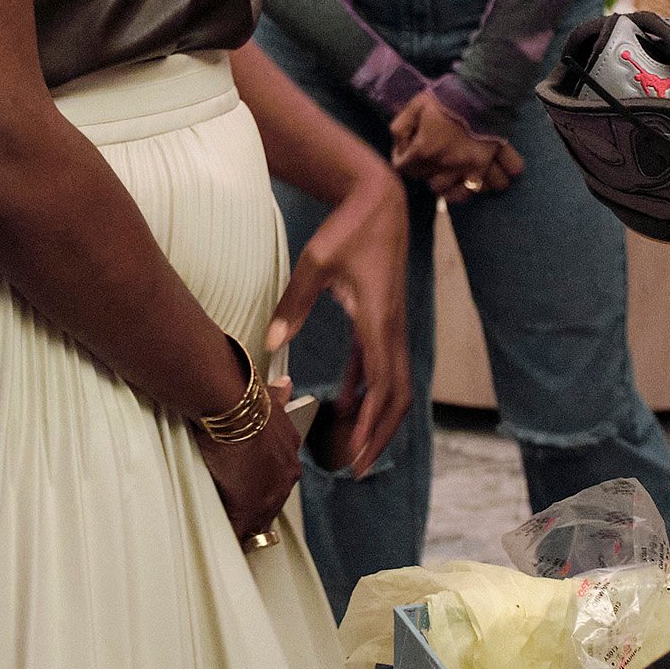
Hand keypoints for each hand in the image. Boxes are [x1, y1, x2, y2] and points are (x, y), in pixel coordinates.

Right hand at [198, 383, 305, 542]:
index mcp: (289, 447)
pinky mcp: (247, 508)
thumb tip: (285, 384)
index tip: (248, 482)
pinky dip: (230, 535)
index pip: (279, 474)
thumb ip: (278, 397)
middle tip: (234, 503)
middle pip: (271, 500)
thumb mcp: (268, 395)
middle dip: (254, 502)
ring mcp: (270, 492)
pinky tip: (220, 534)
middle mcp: (286, 472)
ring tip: (226, 521)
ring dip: (243, 520)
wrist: (231, 405)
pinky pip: (239, 531)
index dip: (262, 481)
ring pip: (258, 517)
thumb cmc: (242, 397)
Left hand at [263, 160, 410, 481]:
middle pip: (397, 396)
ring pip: (394, 383)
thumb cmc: (348, 228)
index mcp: (378, 320)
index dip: (374, 426)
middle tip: (358, 467)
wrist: (380, 201)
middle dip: (380, 434)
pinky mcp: (383, 317)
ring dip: (377, 416)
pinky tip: (347, 403)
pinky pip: (380, 362)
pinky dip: (367, 387)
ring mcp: (391, 324)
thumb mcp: (315, 262)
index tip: (360, 457)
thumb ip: (294, 303)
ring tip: (353, 446)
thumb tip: (272, 342)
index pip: (384, 387)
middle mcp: (391, 328)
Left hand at [388, 91, 523, 201]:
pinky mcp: (481, 167)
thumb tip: (399, 147)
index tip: (406, 150)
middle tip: (426, 157)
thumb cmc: (446, 97)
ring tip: (442, 171)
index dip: (401, 158)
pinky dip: (464, 190)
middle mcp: (443, 164)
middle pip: (424, 179)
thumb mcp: (415, 105)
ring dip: (441, 181)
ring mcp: (463, 168)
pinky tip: (460, 183)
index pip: (402, 168)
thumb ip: (400, 128)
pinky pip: (470, 191)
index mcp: (424, 149)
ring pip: (445, 190)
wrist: (482, 93)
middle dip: (422, 169)